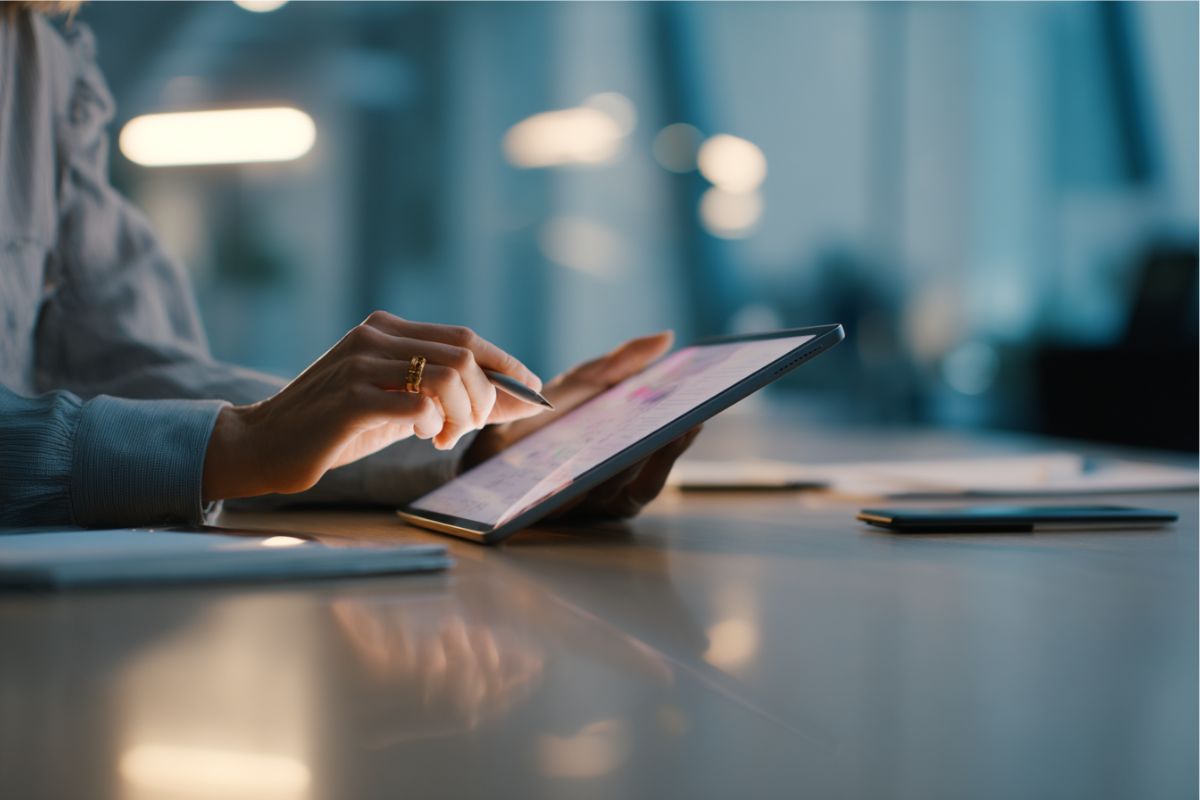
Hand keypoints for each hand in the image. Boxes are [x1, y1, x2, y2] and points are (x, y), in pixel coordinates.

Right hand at [202, 312, 544, 500]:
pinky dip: (434, 424)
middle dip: (486, 397)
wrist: (263, 445)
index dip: (506, 365)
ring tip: (446, 437)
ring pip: (448, 376)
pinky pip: (418, 404)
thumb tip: (516, 401)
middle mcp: (375, 337)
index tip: (532, 391)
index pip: (466, 337)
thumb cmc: (337, 429)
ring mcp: (360, 364)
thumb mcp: (397, 406)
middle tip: (471, 429)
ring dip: (463, 413)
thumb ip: (446, 397)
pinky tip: (421, 437)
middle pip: (464, 355)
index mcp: (386, 330)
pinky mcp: (349, 399)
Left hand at [465, 330, 702, 519]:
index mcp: (622, 461)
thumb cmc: (535, 414)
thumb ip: (620, 364)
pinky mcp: (546, 513)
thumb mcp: (580, 384)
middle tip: (681, 424)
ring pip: (617, 492)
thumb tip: (667, 337)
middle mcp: (606, 489)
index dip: (682, 441)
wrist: (477, 431)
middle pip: (646, 479)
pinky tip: (596, 460)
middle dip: (665, 452)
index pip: (663, 456)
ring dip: (633, 466)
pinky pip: (572, 501)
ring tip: (645, 437)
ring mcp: (578, 505)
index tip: (698, 415)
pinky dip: (588, 482)